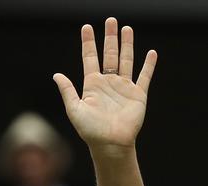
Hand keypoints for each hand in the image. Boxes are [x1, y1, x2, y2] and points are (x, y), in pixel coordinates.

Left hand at [53, 18, 156, 152]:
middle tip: (110, 20)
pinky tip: (150, 53)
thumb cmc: (90, 130)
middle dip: (109, 38)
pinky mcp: (138, 94)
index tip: (86, 28)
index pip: (89, 58)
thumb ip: (67, 91)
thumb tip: (56, 75)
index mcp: (92, 85)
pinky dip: (148, 65)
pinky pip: (144, 76)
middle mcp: (108, 83)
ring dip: (127, 45)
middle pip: (109, 55)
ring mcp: (123, 87)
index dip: (88, 43)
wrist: (110, 143)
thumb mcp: (74, 109)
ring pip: (126, 60)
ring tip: (126, 29)